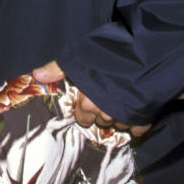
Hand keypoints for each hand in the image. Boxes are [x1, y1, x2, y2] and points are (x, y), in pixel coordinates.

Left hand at [31, 61, 150, 136]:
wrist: (146, 55)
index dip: (85, 109)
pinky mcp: (143, 117)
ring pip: (118, 124)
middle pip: (100, 122)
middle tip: (106, 99)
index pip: (82, 118)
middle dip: (101, 113)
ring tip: (122, 100)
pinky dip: (137, 123)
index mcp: (88, 102)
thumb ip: (58, 67)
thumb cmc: (111, 53)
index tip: (89, 101)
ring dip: (119, 116)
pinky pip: (138, 129)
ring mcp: (125, 117)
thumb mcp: (80, 55)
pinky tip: (136, 112)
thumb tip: (37, 75)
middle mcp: (105, 113)